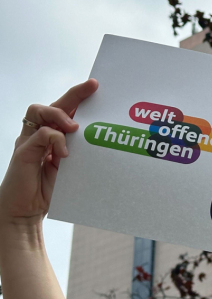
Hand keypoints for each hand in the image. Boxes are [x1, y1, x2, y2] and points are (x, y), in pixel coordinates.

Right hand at [0, 79, 97, 230]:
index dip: (78, 97)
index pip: (65, 110)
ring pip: (39, 111)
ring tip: (75, 126)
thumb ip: (80, 152)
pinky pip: (39, 135)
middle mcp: (39, 134)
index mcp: (53, 136)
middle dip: (74, 94)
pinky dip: (55, 139)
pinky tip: (65, 152)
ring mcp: (29, 141)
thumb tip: (101, 139)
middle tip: (92, 88)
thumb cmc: (50, 190)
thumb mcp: (72, 168)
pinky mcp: (23, 152)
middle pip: (53, 104)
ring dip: (59, 114)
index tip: (96, 86)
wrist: (27, 211)